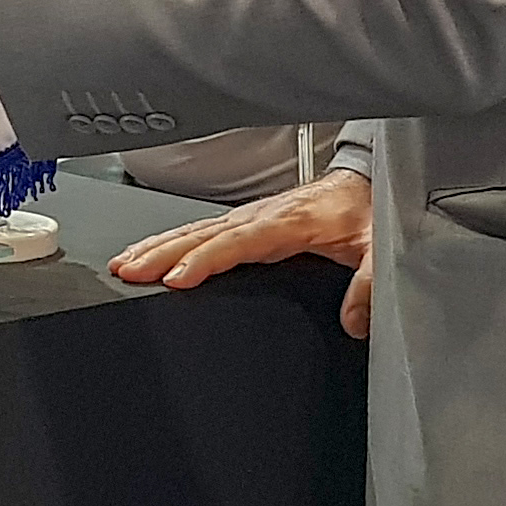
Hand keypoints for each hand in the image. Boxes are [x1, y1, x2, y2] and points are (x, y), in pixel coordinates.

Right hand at [108, 168, 376, 336]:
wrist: (368, 184)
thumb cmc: (368, 212)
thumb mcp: (380, 248)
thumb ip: (369, 284)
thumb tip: (352, 321)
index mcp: (289, 222)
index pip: (239, 241)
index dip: (206, 259)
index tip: (177, 279)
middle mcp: (262, 215)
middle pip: (203, 234)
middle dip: (162, 252)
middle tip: (129, 271)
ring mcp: (250, 215)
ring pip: (194, 229)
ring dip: (158, 245)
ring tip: (125, 264)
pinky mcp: (246, 220)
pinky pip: (201, 229)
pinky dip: (170, 240)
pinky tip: (151, 252)